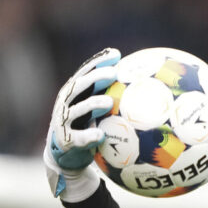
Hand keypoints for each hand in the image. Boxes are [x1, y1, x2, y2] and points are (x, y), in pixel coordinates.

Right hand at [44, 48, 119, 200]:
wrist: (64, 153)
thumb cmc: (86, 126)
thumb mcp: (96, 109)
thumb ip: (112, 96)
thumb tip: (144, 85)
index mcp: (74, 92)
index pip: (86, 72)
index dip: (99, 62)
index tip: (116, 54)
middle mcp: (66, 103)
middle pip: (79, 86)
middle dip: (95, 77)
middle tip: (113, 73)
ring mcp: (63, 121)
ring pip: (76, 110)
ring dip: (92, 104)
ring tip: (108, 102)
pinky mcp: (64, 139)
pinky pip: (77, 138)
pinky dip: (88, 136)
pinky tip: (100, 136)